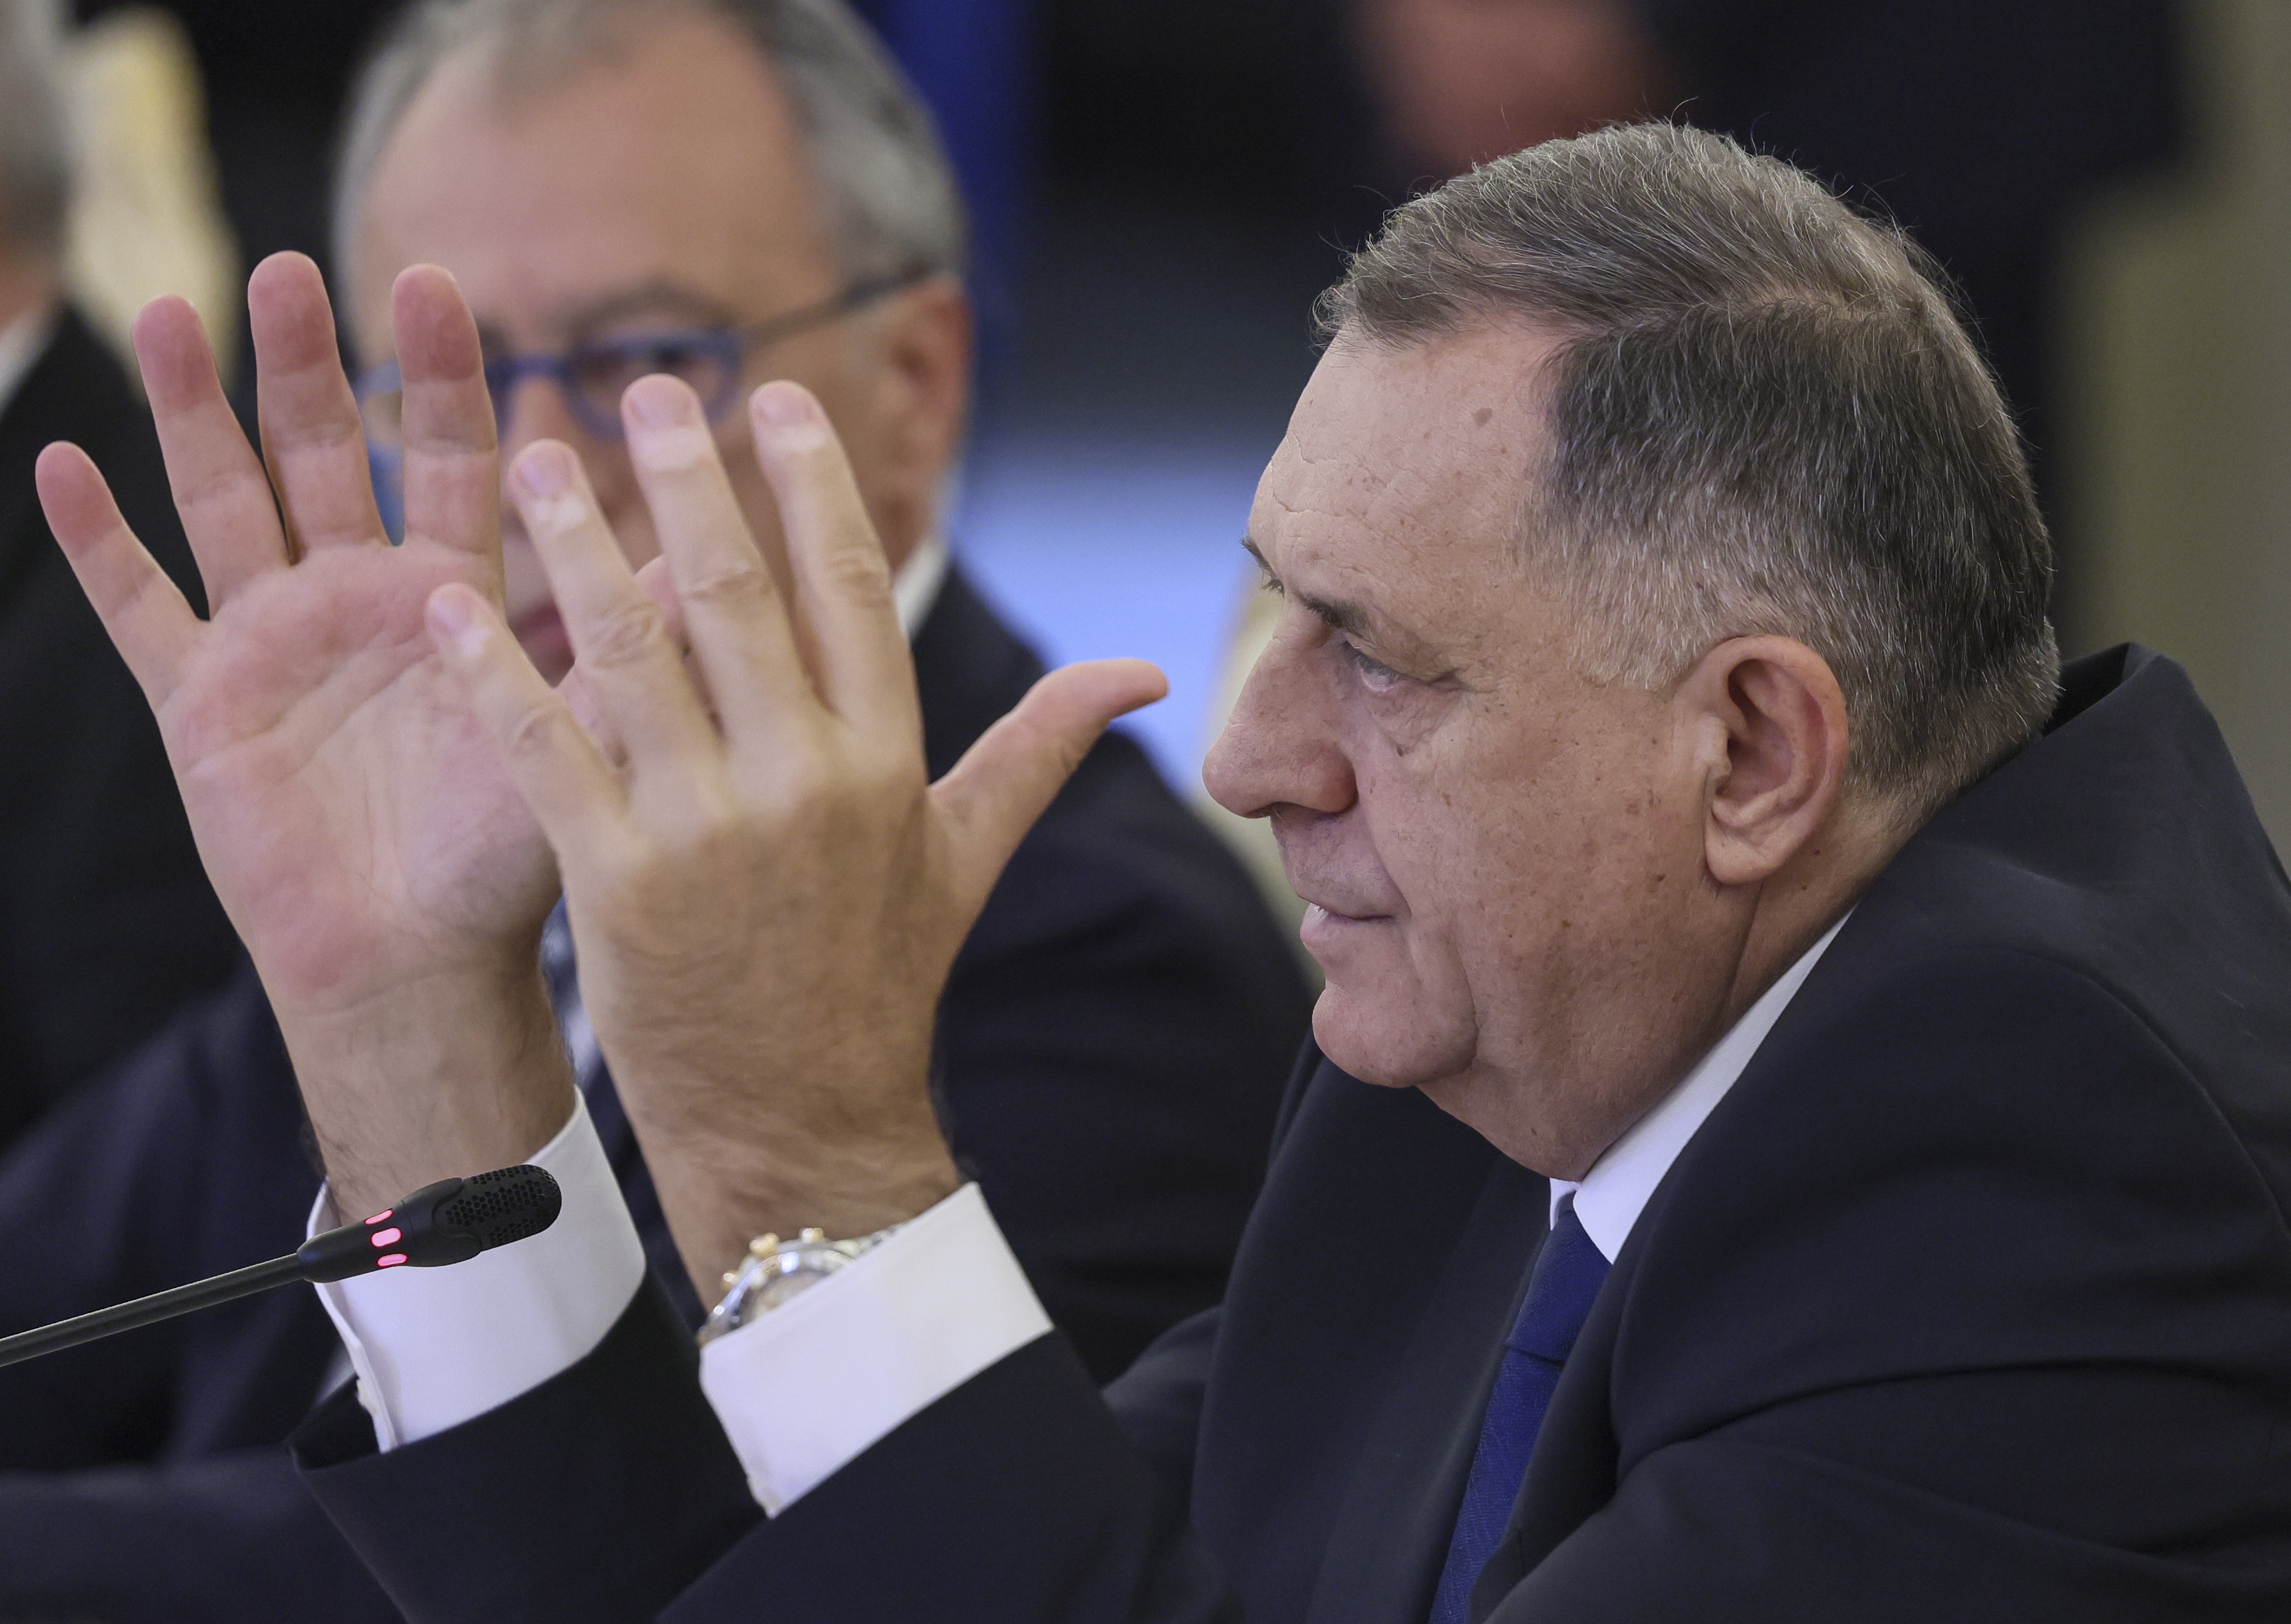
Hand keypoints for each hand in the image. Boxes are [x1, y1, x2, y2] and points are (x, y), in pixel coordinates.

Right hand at [37, 254, 571, 1212]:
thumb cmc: (504, 863)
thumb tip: (710, 562)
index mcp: (455, 595)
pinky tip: (64, 464)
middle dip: (307, 363)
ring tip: (179, 310)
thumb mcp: (572, 738)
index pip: (453, 456)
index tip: (437, 279)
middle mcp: (360, 598)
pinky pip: (139, 604)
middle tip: (292, 270)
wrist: (416, 961)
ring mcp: (272, 640)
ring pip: (226, 498)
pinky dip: (100, 541)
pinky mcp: (199, 697)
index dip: (442, 372)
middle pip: (325, 451)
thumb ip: (624, 648)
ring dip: (198, 411)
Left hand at [428, 375, 1165, 1291]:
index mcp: (885, 761)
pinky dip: (497, 675)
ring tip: (536, 462)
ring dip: (579, 548)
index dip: (809, 483)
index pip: (849, 586)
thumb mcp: (966, 857)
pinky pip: (550, 750)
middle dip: (687, 479)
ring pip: (636, 652)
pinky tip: (452, 610)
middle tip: (644, 390)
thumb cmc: (880, 981)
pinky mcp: (617, 886)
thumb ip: (1039, 748)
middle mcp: (803, 781)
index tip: (771, 401)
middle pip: (738, 592)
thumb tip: (1145, 676)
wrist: (800, 1123)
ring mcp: (708, 831)